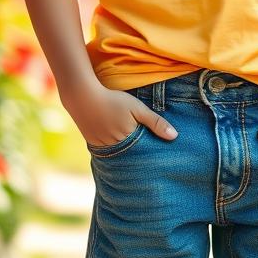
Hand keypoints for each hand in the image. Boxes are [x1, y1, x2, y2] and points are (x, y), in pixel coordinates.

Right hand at [63, 82, 177, 147]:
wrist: (82, 97)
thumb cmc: (113, 100)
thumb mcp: (137, 108)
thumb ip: (156, 122)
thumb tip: (175, 137)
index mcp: (128, 140)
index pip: (145, 153)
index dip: (153, 153)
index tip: (163, 156)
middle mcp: (116, 148)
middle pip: (133, 157)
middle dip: (141, 158)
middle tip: (151, 160)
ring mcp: (103, 149)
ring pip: (121, 156)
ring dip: (128, 155)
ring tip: (136, 152)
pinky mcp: (94, 146)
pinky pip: (108, 153)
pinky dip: (115, 151)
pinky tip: (119, 146)